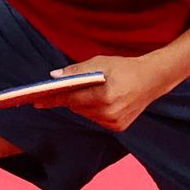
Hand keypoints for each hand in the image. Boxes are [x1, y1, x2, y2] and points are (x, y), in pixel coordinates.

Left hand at [34, 55, 173, 131]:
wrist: (153, 79)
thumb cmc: (125, 67)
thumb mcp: (100, 62)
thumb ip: (76, 71)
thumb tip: (54, 77)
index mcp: (105, 96)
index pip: (71, 99)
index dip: (52, 99)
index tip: (36, 102)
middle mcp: (109, 112)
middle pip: (76, 107)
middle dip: (71, 98)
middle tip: (67, 88)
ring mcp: (114, 122)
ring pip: (85, 114)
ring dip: (83, 104)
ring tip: (93, 91)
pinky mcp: (118, 127)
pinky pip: (96, 119)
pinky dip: (94, 110)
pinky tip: (103, 100)